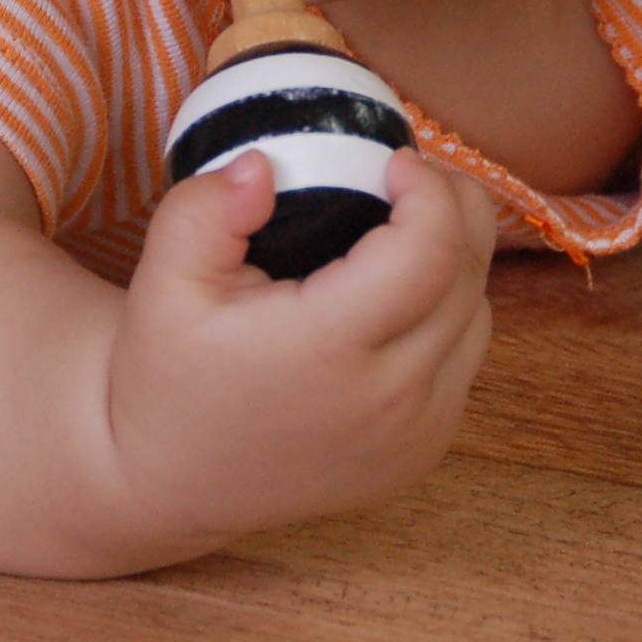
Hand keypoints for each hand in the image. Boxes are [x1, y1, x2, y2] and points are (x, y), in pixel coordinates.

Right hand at [105, 147, 493, 545]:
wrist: (173, 481)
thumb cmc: (168, 375)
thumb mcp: (162, 283)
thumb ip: (204, 210)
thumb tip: (263, 165)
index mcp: (327, 353)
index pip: (429, 253)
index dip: (429, 191)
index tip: (393, 160)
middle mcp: (388, 402)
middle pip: (468, 277)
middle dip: (453, 209)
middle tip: (407, 178)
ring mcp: (415, 436)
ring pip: (478, 316)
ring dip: (457, 261)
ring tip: (404, 230)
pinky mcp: (422, 454)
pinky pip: (465, 360)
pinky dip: (449, 315)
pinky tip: (398, 295)